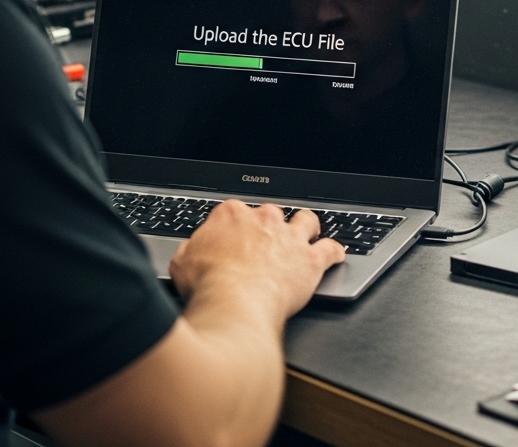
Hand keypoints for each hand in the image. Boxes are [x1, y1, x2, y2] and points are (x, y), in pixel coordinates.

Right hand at [169, 201, 345, 323]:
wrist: (234, 304)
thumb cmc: (207, 285)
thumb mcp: (182, 264)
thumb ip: (190, 250)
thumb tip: (191, 251)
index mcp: (231, 215)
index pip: (236, 212)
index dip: (237, 228)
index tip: (237, 239)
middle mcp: (264, 219)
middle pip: (272, 214)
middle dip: (270, 226)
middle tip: (266, 244)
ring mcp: (290, 237)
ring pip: (306, 221)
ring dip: (306, 228)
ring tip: (307, 236)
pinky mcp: (310, 259)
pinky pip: (331, 249)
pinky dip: (334, 252)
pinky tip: (335, 255)